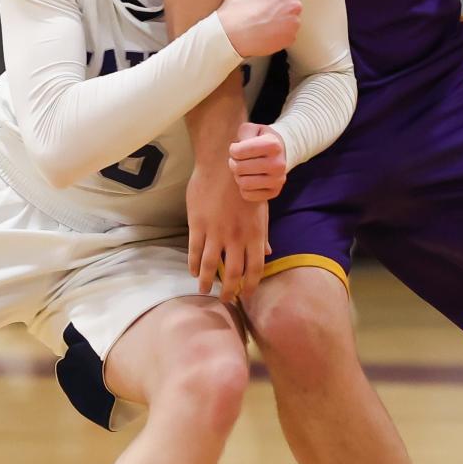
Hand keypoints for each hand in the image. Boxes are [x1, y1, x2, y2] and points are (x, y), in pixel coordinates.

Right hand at [187, 161, 269, 303]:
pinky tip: (193, 271)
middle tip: (225, 299)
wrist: (223, 163)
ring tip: (204, 291)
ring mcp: (215, 232)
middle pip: (233, 273)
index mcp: (255, 234)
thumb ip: (263, 233)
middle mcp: (236, 237)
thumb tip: (269, 254)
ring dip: (208, 283)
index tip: (245, 295)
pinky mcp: (197, 225)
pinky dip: (194, 265)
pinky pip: (195, 252)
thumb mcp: (260, 209)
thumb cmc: (245, 185)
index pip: (255, 269)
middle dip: (229, 291)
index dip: (250, 286)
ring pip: (211, 267)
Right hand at [218, 0, 309, 57]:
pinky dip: (280, 34)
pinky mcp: (289, 39)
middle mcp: (295, 6)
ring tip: (264, 22)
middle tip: (266, 8)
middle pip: (295, 3)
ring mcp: (293, 24)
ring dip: (283, 20)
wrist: (231, 34)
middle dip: (284, 5)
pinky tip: (265, 32)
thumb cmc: (239, 5)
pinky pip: (288, 34)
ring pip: (292, 19)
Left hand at [229, 122, 286, 200]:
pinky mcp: (274, 192)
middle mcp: (278, 164)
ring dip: (238, 176)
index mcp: (273, 144)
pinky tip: (249, 178)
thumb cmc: (261, 139)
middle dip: (234, 162)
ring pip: (243, 183)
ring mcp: (278, 180)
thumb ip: (243, 132)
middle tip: (238, 159)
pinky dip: (244, 187)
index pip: (239, 151)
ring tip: (242, 169)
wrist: (281, 153)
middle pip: (239, 168)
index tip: (236, 148)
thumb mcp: (253, 129)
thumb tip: (238, 148)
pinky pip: (247, 195)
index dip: (233, 150)